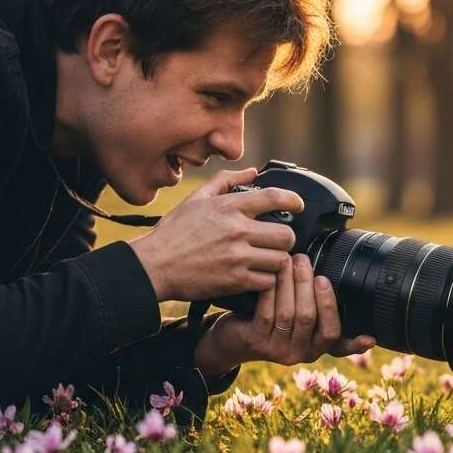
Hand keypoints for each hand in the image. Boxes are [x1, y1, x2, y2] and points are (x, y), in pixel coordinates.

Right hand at [128, 168, 304, 302]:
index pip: (273, 197)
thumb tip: (253, 171)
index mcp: (228, 207)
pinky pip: (267, 281)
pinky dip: (266, 281)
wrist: (154, 266)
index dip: (293, 200)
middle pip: (286, 235)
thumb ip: (226, 181)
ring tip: (266, 260)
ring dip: (276, 261)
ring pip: (280, 260)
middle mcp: (236, 230)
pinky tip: (256, 276)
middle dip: (285, 239)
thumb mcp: (196, 199)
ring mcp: (237, 257)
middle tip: (277, 242)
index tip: (298, 205)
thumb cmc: (173, 233)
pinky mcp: (235, 281)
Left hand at [194, 253, 375, 375]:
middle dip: (307, 284)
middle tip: (304, 260)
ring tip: (289, 260)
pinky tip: (272, 273)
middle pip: (309, 317)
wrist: (232, 338)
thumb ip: (318, 309)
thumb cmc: (271, 320)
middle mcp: (298, 353)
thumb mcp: (297, 320)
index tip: (338, 296)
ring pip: (288, 313)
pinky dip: (272, 289)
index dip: (340, 321)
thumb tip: (337, 282)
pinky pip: (267, 312)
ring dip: (290, 282)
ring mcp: (276, 349)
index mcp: (314, 348)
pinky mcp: (256, 340)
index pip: (334, 337)